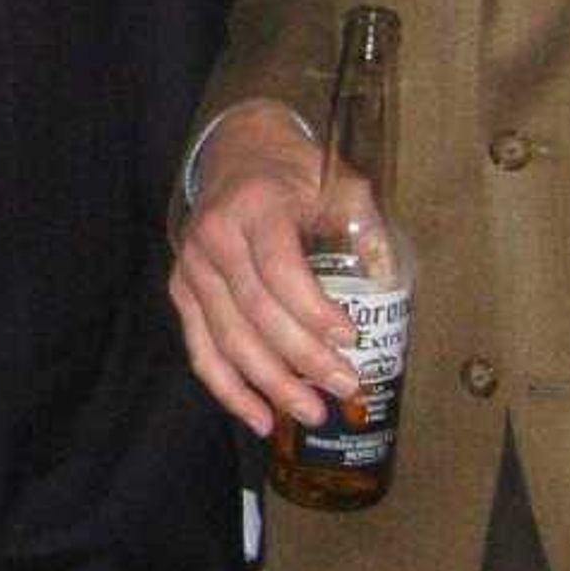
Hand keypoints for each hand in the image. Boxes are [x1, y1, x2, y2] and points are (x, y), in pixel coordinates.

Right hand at [168, 101, 361, 437]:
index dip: (312, 309)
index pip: (279, 269)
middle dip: (302, 358)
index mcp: (255, 207)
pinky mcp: (182, 291)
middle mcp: (215, 239)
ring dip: (270, 384)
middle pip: (255, 312)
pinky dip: (228, 389)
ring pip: (227, 339)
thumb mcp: (336, 180)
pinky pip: (201, 349)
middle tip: (343, 386)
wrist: (235, 153)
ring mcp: (192, 268)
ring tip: (310, 413)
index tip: (350, 337)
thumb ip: (363, 221)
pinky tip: (258, 418)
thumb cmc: (292, 173)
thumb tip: (387, 279)